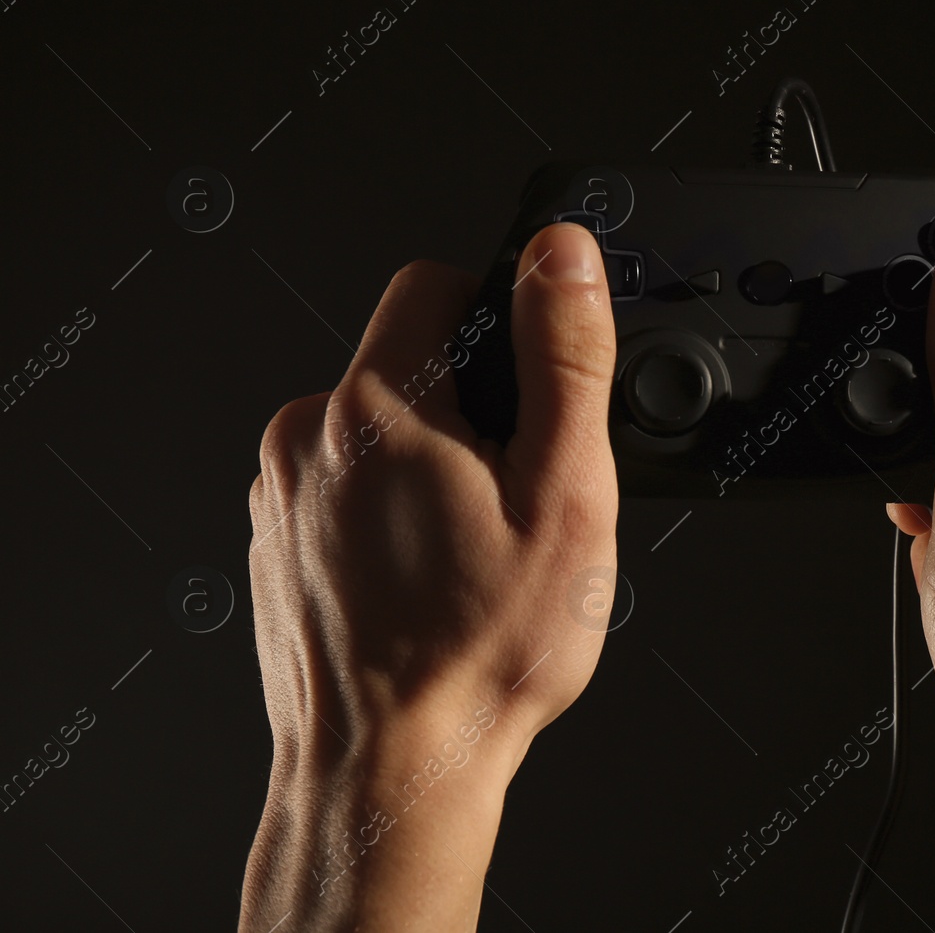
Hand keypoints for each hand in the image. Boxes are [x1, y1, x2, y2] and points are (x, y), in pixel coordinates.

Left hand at [239, 223, 618, 931]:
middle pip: (406, 364)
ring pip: (377, 432)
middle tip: (515, 496)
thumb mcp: (563, 493)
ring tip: (473, 551)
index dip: (500, 319)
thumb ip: (565, 356)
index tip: (532, 391)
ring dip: (431, 465)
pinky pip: (345, 489)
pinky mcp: (277, 546)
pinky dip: (390, 514)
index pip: (433, 284)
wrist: (391, 772)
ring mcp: (281, 498)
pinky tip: (428, 580)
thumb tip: (565, 254)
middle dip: (473, 408)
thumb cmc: (480, 654)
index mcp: (374, 409)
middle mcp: (306, 441)